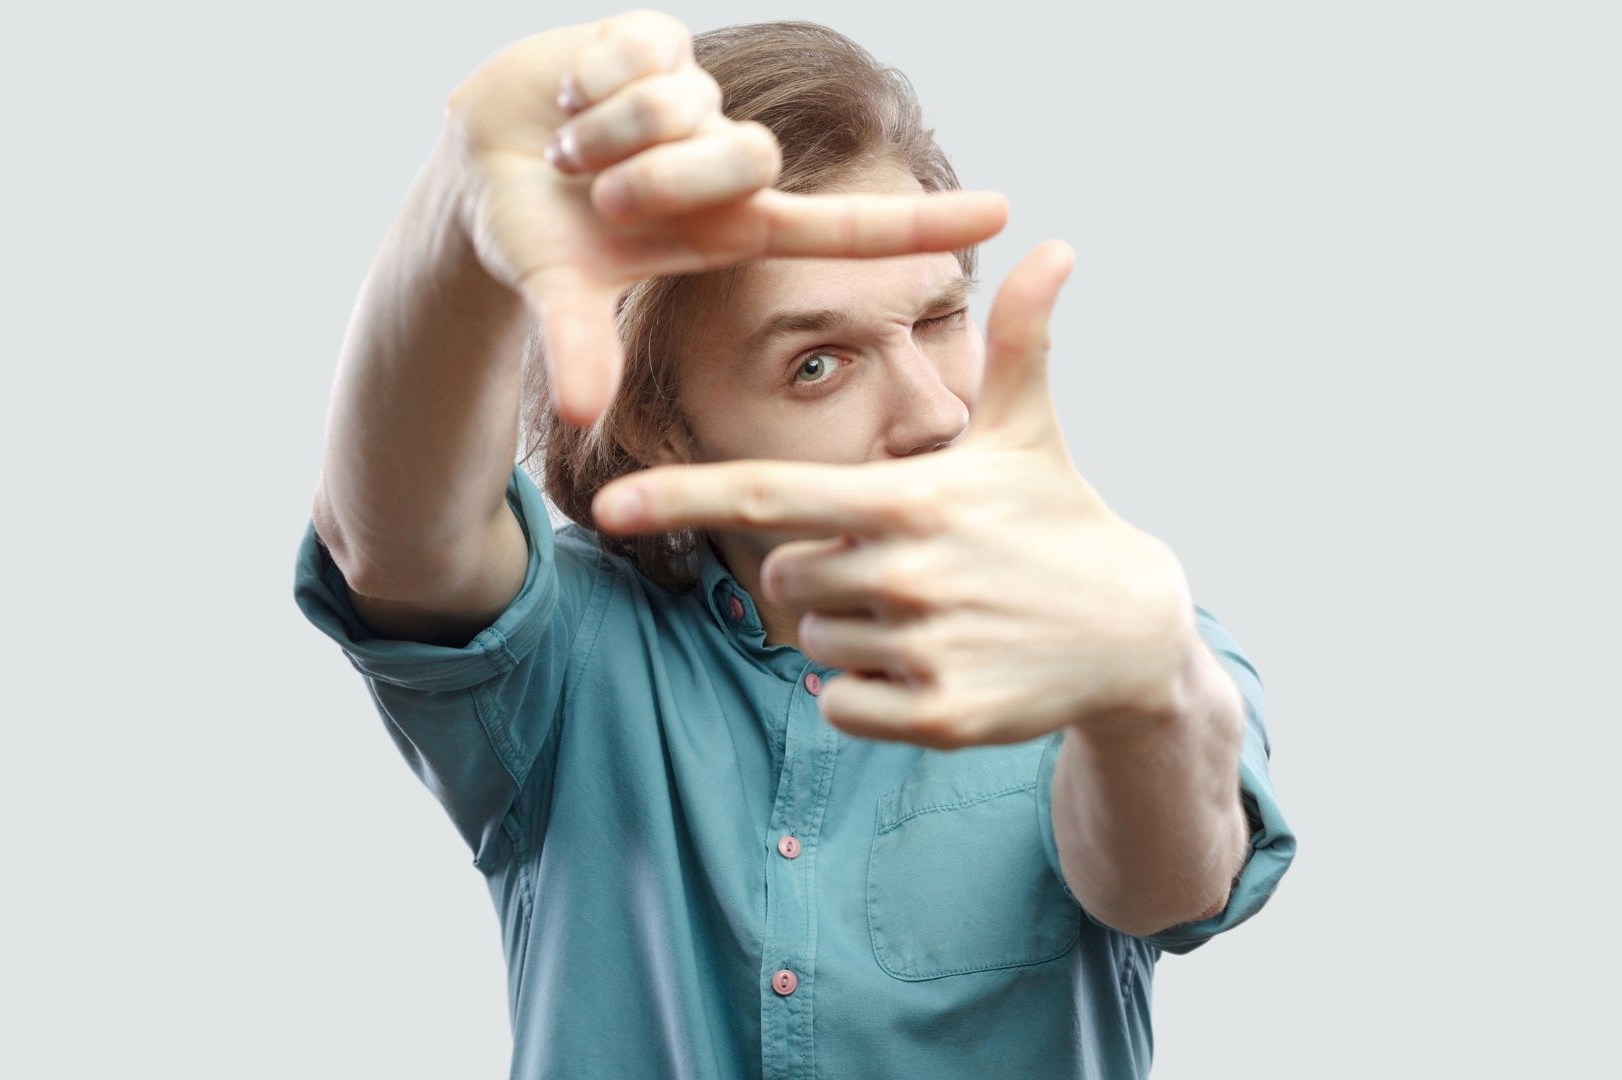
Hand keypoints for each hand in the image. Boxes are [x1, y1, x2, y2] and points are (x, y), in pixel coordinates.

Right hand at [440, 9, 1011, 426]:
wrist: (481, 165)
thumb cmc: (538, 236)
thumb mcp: (561, 293)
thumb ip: (578, 345)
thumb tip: (581, 411)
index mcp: (732, 228)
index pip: (844, 227)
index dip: (921, 221)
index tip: (1004, 211)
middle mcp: (730, 162)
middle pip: (747, 153)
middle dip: (657, 177)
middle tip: (600, 195)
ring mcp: (699, 100)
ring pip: (685, 102)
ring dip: (609, 132)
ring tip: (573, 149)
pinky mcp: (660, 40)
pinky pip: (643, 51)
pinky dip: (590, 81)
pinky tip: (570, 97)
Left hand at [589, 241, 1202, 749]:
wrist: (1137, 632)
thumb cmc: (1060, 517)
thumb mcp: (1030, 431)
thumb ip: (1022, 341)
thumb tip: (1054, 244)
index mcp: (909, 497)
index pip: (770, 494)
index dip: (683, 497)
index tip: (609, 505)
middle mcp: (907, 571)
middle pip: (786, 577)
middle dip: (825, 572)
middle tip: (907, 566)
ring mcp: (923, 647)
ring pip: (813, 642)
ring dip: (852, 631)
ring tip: (933, 613)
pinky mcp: (940, 717)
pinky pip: (841, 704)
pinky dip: (865, 692)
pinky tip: (931, 666)